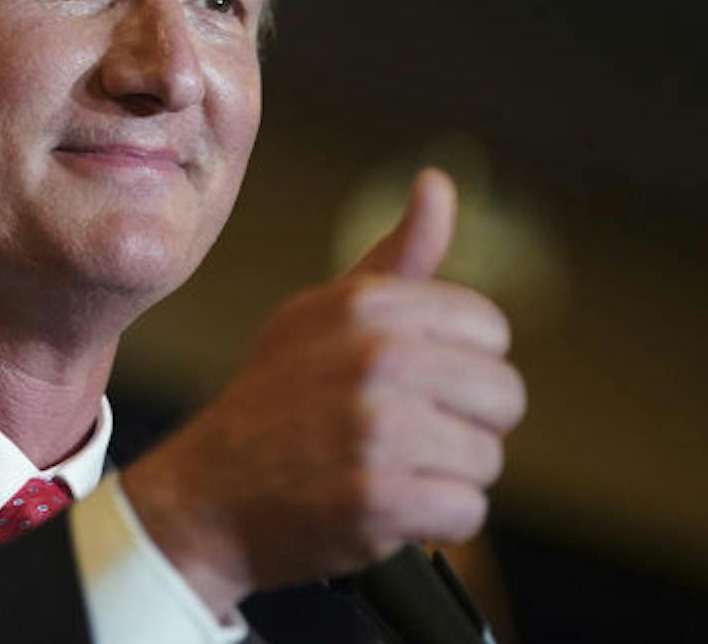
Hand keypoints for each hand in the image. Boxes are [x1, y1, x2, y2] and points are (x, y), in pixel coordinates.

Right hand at [122, 169, 526, 616]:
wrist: (203, 498)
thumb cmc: (273, 403)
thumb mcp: (321, 314)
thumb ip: (395, 257)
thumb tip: (438, 182)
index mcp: (367, 305)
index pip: (488, 328)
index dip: (460, 364)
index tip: (412, 385)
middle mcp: (375, 358)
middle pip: (503, 396)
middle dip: (464, 425)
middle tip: (402, 437)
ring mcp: (376, 431)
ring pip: (487, 459)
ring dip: (446, 477)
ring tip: (386, 471)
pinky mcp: (377, 501)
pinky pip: (466, 514)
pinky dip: (434, 526)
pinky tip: (385, 511)